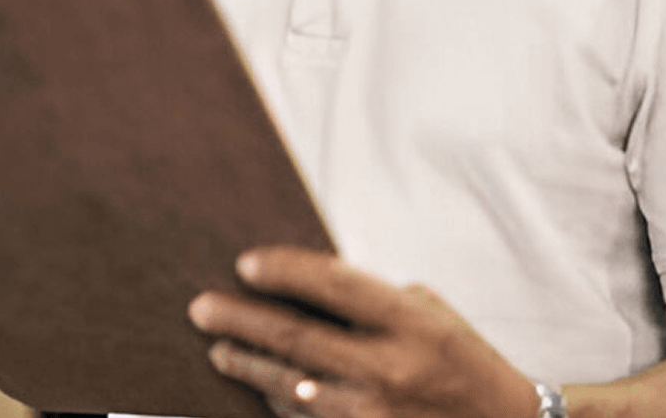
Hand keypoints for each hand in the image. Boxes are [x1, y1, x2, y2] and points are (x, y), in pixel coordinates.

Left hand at [189, 246, 538, 417]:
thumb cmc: (464, 359)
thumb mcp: (430, 312)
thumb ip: (373, 298)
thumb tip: (308, 280)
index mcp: (409, 321)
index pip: (332, 285)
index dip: (284, 270)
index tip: (244, 263)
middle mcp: (390, 368)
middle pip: (297, 337)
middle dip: (240, 320)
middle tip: (201, 307)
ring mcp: (378, 414)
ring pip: (293, 386)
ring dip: (248, 366)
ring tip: (218, 348)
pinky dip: (279, 401)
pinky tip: (258, 385)